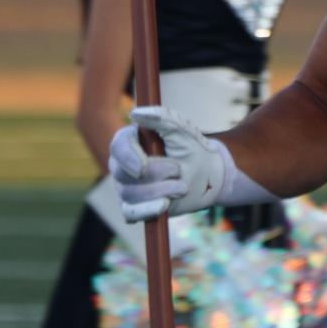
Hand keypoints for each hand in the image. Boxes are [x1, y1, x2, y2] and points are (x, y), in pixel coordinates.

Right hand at [107, 105, 228, 222]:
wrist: (208, 175)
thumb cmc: (192, 148)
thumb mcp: (181, 130)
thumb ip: (160, 118)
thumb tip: (135, 114)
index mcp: (130, 141)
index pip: (118, 147)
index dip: (127, 158)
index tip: (142, 169)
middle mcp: (123, 165)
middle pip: (122, 174)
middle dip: (154, 175)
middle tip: (179, 170)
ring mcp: (127, 187)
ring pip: (129, 195)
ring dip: (159, 191)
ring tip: (182, 187)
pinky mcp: (136, 207)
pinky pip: (131, 214)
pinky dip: (147, 211)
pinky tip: (164, 205)